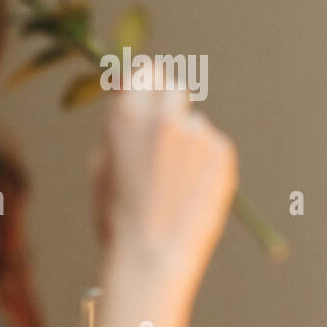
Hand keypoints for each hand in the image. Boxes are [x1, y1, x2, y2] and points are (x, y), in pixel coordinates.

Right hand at [92, 84, 236, 289]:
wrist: (152, 255)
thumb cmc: (119, 218)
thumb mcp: (103, 167)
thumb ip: (121, 132)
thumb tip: (132, 109)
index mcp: (127, 117)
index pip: (144, 71)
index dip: (145, 80)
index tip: (146, 90)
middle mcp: (164, 118)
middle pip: (175, 87)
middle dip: (169, 103)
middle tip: (165, 129)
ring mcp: (197, 135)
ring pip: (195, 122)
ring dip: (188, 140)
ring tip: (175, 181)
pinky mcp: (223, 154)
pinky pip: (214, 146)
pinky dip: (206, 162)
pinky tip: (193, 191)